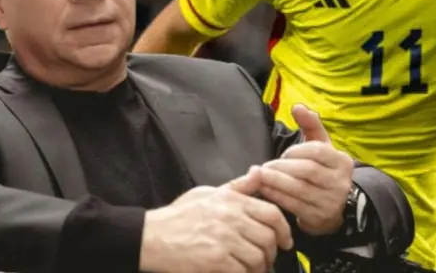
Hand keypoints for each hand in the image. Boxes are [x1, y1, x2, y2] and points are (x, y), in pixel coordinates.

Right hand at [140, 183, 292, 272]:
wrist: (150, 237)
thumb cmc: (178, 216)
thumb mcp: (208, 193)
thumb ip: (237, 186)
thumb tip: (259, 172)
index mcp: (232, 201)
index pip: (272, 213)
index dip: (284, 230)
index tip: (286, 241)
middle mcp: (231, 219)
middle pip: (268, 238)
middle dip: (272, 252)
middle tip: (268, 259)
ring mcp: (224, 241)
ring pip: (258, 257)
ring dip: (260, 267)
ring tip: (255, 269)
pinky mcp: (215, 261)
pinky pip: (242, 271)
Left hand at [230, 104, 354, 235]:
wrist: (333, 208)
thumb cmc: (322, 171)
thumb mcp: (322, 148)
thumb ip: (310, 125)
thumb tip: (297, 106)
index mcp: (342, 162)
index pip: (317, 151)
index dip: (296, 151)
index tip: (283, 154)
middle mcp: (340, 181)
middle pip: (307, 171)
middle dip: (282, 168)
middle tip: (264, 167)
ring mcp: (330, 201)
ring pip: (298, 189)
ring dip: (275, 182)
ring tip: (260, 177)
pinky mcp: (318, 218)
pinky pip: (293, 205)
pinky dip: (276, 196)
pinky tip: (265, 190)